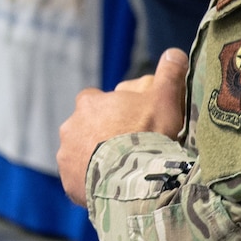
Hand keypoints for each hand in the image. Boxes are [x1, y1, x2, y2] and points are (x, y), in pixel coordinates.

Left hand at [57, 49, 190, 209]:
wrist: (134, 179)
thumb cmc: (149, 134)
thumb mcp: (165, 99)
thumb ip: (169, 74)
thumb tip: (175, 52)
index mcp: (89, 103)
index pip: (94, 100)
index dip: (111, 110)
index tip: (128, 122)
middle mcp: (70, 126)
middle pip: (84, 128)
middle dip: (100, 135)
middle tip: (126, 149)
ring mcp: (66, 155)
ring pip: (79, 154)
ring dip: (94, 159)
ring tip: (119, 172)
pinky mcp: (68, 182)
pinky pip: (78, 180)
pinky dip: (91, 183)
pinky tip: (111, 189)